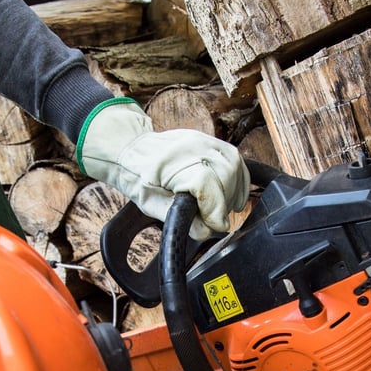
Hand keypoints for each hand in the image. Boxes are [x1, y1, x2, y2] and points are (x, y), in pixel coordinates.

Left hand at [76, 99, 249, 239]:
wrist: (132, 150)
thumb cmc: (138, 177)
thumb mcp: (150, 204)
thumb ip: (176, 218)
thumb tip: (205, 231)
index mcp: (169, 161)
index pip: (205, 182)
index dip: (215, 208)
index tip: (216, 225)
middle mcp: (190, 145)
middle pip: (225, 175)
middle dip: (223, 203)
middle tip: (212, 219)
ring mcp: (203, 139)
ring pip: (234, 167)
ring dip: (233, 192)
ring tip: (218, 208)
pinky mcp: (211, 140)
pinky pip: (235, 160)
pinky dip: (238, 180)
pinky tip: (230, 196)